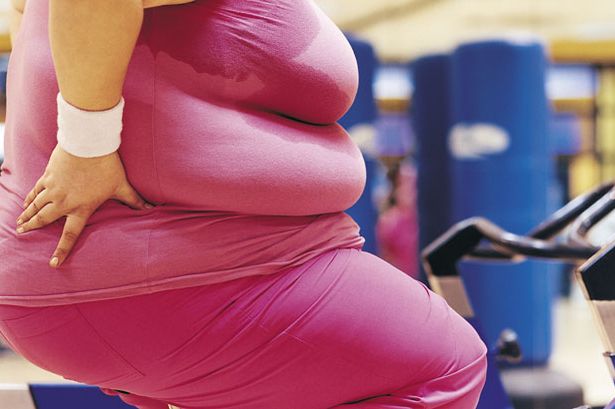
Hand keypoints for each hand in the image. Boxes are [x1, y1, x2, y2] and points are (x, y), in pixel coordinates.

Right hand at [16, 144, 152, 267]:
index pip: (70, 235)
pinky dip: (29, 198)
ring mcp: (53, 189)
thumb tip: (151, 208)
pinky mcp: (48, 176)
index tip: (54, 264)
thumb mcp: (122, 185)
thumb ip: (134, 200)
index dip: (61, 251)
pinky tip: (25, 203)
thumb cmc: (107, 166)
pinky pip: (35, 190)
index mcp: (81, 208)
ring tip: (19, 223)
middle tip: (22, 234)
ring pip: (36, 206)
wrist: (89, 144)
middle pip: (44, 220)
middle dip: (32, 228)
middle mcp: (64, 202)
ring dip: (27, 215)